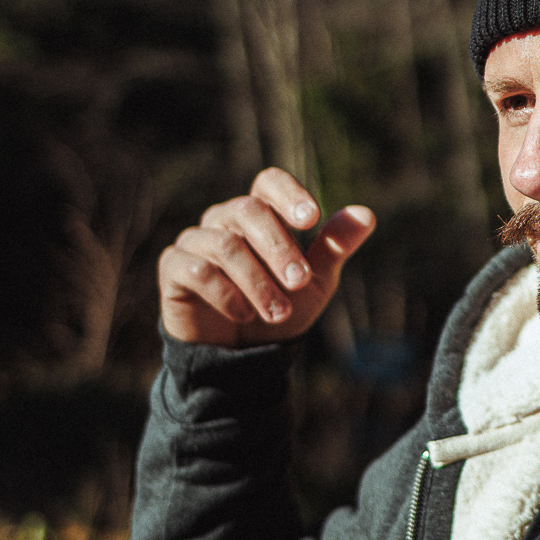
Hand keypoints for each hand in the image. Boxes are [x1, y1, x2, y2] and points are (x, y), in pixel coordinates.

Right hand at [159, 169, 375, 345]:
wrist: (241, 356)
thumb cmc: (280, 310)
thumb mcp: (314, 283)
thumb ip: (334, 248)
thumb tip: (367, 215)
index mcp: (260, 214)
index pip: (268, 182)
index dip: (287, 194)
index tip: (311, 219)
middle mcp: (224, 220)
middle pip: (247, 211)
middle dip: (278, 247)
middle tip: (300, 282)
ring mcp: (196, 241)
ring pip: (224, 245)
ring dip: (256, 282)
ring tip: (277, 314)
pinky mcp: (173, 269)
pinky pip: (195, 268)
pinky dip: (223, 293)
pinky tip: (243, 315)